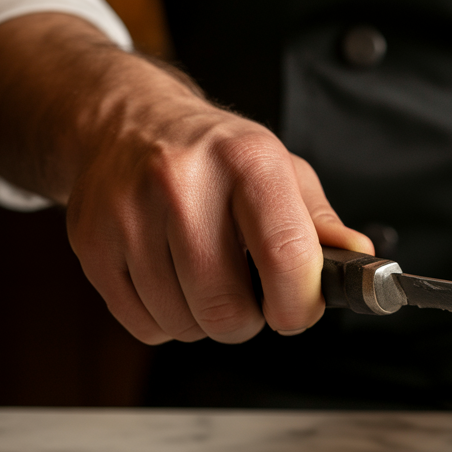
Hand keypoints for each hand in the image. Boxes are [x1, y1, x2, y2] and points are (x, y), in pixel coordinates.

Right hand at [0, 14, 371, 344]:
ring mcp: (128, 213)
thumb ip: (321, 224)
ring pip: (184, 323)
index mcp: (246, 160)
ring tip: (207, 279)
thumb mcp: (282, 172)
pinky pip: (144, 326)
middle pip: (227, 307)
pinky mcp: (91, 244)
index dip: (298, 303)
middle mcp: (182, 181)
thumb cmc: (216, 158)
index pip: (285, 256)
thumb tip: (360, 260)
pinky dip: (166, 321)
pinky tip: (172, 282)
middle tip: (250, 296)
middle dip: (249, 319)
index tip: (297, 310)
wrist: (126, 125)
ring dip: (205, 320)